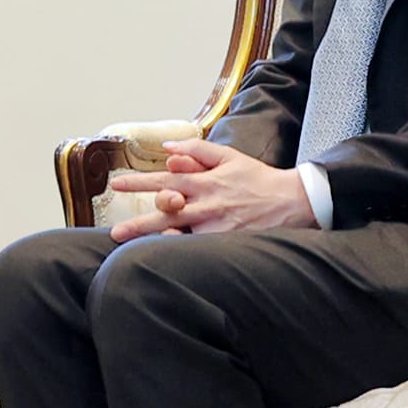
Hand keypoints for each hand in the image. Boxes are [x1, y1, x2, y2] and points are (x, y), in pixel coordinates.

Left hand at [106, 138, 314, 241]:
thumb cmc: (257, 179)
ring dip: (155, 241)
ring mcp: (216, 227)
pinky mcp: (227, 243)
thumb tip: (168, 149)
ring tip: (131, 251)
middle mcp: (207, 204)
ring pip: (180, 234)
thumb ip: (197, 150)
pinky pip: (199, 249)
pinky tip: (163, 259)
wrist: (291, 201)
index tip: (117, 184)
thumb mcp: (228, 156)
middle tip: (115, 232)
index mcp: (205, 181)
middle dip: (139, 223)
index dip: (140, 183)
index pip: (165, 180)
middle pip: (167, 212)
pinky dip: (181, 252)